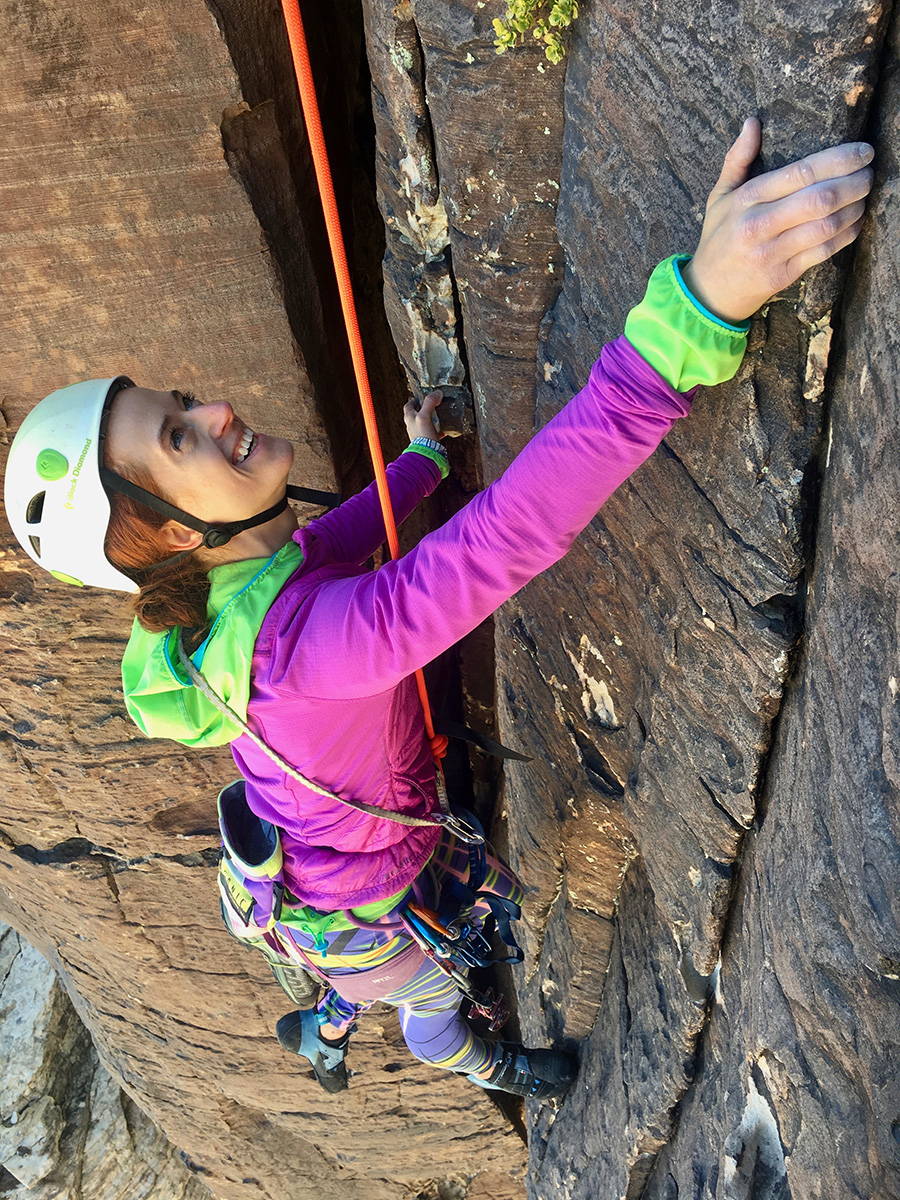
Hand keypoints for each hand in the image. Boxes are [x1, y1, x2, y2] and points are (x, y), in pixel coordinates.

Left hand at [404, 391, 442, 440]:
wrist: (427, 453)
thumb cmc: (422, 434)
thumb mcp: (424, 415)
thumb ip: (430, 403)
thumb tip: (437, 393)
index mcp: (409, 418)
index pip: (409, 405)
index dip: (414, 400)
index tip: (420, 396)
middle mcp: (412, 425)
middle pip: (417, 413)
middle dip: (425, 408)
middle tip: (433, 404)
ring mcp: (419, 433)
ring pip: (425, 422)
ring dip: (432, 418)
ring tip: (440, 415)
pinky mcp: (427, 440)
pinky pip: (433, 432)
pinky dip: (439, 429)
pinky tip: (445, 428)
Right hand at [683, 117, 874, 323]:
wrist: (709, 291)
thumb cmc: (718, 238)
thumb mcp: (719, 196)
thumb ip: (737, 159)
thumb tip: (752, 122)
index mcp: (746, 199)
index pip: (801, 173)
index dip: (838, 160)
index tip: (862, 151)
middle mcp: (759, 225)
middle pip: (819, 198)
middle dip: (853, 182)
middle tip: (868, 173)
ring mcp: (772, 252)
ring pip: (826, 225)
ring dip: (854, 208)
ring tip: (864, 195)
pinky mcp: (784, 274)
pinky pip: (824, 251)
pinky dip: (846, 234)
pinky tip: (855, 221)